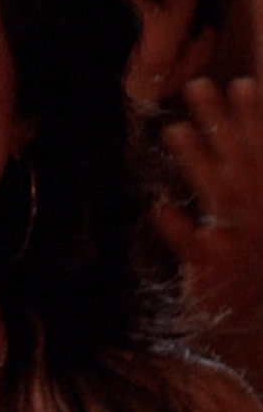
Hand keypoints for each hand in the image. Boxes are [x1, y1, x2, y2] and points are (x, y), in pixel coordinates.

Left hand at [154, 77, 262, 323]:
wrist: (252, 328)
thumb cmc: (253, 271)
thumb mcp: (258, 224)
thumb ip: (245, 181)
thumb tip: (239, 147)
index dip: (256, 118)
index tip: (243, 83)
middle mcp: (258, 218)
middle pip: (239, 162)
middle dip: (220, 122)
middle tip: (198, 85)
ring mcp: (237, 242)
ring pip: (216, 195)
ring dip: (196, 160)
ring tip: (171, 130)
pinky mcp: (211, 269)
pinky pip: (192, 246)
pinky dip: (177, 227)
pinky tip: (159, 207)